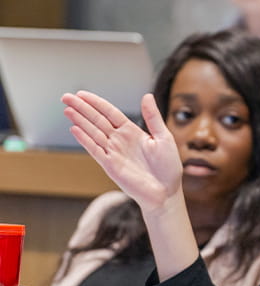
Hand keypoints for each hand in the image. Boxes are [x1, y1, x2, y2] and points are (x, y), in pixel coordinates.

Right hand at [62, 91, 182, 213]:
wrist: (166, 191)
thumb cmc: (168, 166)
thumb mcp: (164, 137)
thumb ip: (153, 117)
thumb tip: (147, 96)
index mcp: (132, 132)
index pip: (110, 113)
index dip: (96, 103)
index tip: (81, 94)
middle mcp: (120, 140)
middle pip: (97, 120)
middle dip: (82, 108)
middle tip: (66, 97)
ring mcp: (113, 152)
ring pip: (93, 133)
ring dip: (80, 121)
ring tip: (67, 109)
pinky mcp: (111, 166)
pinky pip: (95, 150)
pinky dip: (85, 140)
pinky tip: (74, 129)